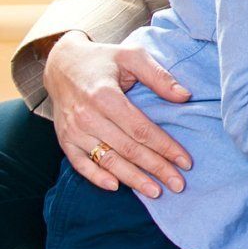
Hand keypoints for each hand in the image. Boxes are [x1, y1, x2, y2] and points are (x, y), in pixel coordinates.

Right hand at [43, 31, 192, 196]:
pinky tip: (116, 187)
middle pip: (128, 149)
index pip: (142, 129)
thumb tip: (185, 96)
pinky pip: (80, 164)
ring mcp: (73, 131)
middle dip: (156, 168)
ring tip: (156, 192)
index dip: (165, 147)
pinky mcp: (64, 139)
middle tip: (179, 185)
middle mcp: (87, 117)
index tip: (186, 162)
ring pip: (107, 160)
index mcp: (105, 96)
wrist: (61, 64)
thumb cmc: (103, 60)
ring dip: (132, 179)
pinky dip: (96, 177)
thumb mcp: (133, 56)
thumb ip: (159, 76)